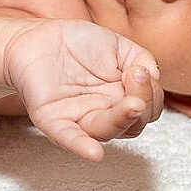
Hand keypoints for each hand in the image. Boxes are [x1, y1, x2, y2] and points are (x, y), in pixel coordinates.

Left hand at [4, 19, 162, 160]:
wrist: (38, 37)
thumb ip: (143, 60)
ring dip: (120, 120)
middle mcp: (103, 113)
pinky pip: (68, 138)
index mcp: (121, 99)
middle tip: (137, 80)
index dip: (151, 95)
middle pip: (131, 126)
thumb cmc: (78, 43)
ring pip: (105, 131)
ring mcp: (79, 119)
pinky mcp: (53, 119)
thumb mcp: (120, 46)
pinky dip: (81, 147)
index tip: (141, 70)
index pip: (147, 110)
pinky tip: (94, 153)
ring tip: (132, 105)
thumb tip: (152, 79)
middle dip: (141, 107)